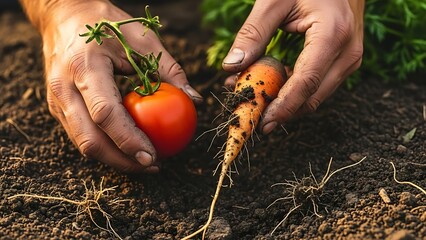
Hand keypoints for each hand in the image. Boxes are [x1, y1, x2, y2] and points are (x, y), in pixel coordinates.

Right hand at [24, 1, 202, 172]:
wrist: (63, 15)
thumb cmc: (106, 23)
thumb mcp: (142, 40)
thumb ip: (169, 70)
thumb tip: (195, 98)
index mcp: (85, 67)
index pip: (105, 114)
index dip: (129, 140)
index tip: (153, 157)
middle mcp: (64, 87)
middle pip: (90, 140)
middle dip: (122, 161)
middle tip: (152, 165)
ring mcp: (56, 99)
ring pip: (82, 143)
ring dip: (113, 159)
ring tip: (142, 161)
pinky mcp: (57, 106)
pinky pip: (80, 135)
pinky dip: (104, 146)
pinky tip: (126, 147)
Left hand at [222, 0, 363, 133]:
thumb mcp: (274, 0)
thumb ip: (253, 33)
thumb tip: (231, 67)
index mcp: (333, 35)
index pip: (306, 83)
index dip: (283, 107)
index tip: (261, 123)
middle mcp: (348, 53)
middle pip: (312, 97)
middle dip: (280, 110)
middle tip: (251, 113)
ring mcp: (350, 59)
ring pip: (315, 95)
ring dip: (285, 101)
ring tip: (254, 95)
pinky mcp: (344, 62)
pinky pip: (318, 85)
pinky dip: (294, 90)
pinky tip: (271, 85)